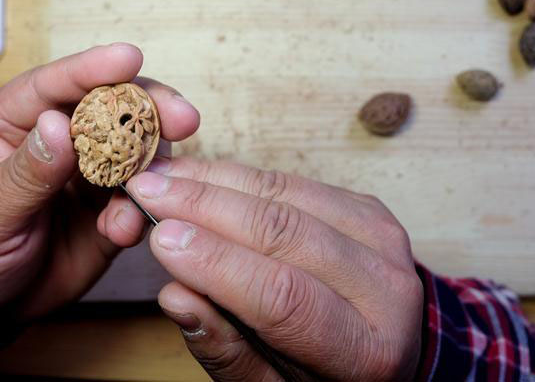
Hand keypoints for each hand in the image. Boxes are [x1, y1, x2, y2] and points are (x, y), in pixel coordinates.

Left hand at [0, 44, 199, 318]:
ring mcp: (89, 175)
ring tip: (159, 183)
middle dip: (150, 109)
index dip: (94, 69)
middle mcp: (60, 140)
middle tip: (183, 117)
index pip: (55, 85)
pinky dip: (140, 213)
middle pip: (111, 109)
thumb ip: (23, 174)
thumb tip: (58, 126)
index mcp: (14, 124)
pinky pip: (137, 204)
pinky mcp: (110, 211)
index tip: (131, 58)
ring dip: (155, 164)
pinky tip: (126, 228)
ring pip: (136, 153)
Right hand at [100, 158, 423, 380]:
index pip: (284, 297)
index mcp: (366, 348)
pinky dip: (242, 175)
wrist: (390, 348)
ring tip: (162, 176)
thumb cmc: (324, 379)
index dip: (218, 263)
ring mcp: (382, 238)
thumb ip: (228, 351)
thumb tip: (175, 296)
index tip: (161, 238)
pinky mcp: (368, 208)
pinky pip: (296, 181)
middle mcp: (386, 287)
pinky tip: (200, 174)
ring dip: (216, 180)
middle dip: (206, 206)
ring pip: (288, 193)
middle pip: (285, 232)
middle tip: (145, 192)